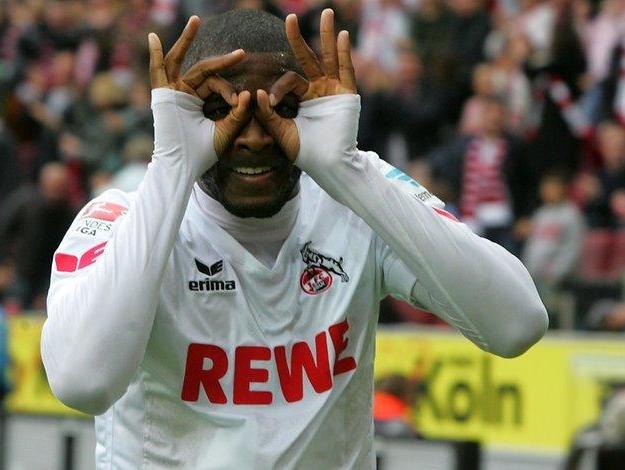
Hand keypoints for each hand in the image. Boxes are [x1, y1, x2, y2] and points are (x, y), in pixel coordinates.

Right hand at [148, 16, 251, 157]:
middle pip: (204, 70)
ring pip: (180, 61)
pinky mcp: (162, 97)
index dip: (230, 91)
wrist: (184, 166)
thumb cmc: (203, 153)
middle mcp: (184, 94)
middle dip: (223, 62)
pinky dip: (154, 55)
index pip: (216, 84)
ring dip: (186, 40)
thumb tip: (250, 93)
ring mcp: (172, 93)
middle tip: (242, 54)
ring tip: (197, 21)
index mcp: (198, 101)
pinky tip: (153, 38)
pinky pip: (157, 72)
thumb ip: (238, 113)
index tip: (238, 103)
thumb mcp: (226, 130)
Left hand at [255, 9, 356, 160]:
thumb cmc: (306, 152)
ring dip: (327, 35)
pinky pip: (346, 70)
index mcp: (304, 99)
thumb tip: (256, 92)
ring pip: (328, 58)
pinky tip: (343, 35)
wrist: (327, 165)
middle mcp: (320, 91)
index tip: (271, 101)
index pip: (290, 80)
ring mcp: (334, 90)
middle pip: (308, 59)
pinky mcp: (347, 95)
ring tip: (326, 12)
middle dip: (298, 39)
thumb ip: (268, 112)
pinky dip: (345, 54)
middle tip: (289, 17)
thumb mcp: (280, 130)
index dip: (279, 87)